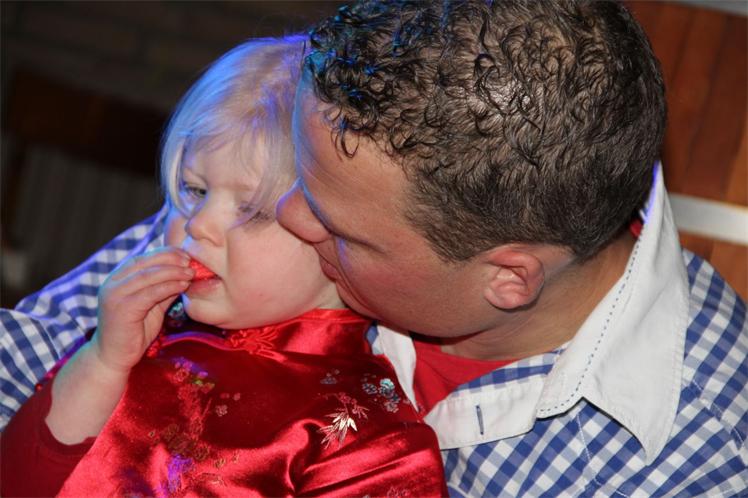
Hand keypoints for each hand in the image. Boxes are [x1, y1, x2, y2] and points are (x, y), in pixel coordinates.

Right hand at [93, 247, 193, 373]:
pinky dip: (168, 287)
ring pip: (147, 276)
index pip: (142, 258)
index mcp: (117, 279)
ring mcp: (114, 295)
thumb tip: (185, 273)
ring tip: (190, 272)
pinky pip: (149, 293)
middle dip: (169, 259)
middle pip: (144, 263)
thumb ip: (164, 288)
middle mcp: (112, 283)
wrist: (114, 357)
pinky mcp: (122, 309)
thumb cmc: (134, 331)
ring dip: (172, 272)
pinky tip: (182, 286)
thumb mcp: (152, 304)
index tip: (185, 254)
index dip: (164, 253)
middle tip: (190, 260)